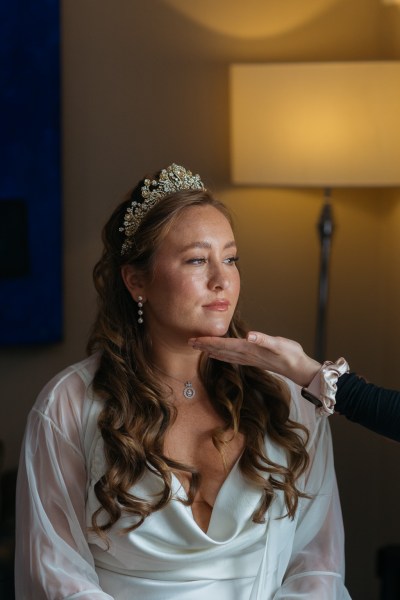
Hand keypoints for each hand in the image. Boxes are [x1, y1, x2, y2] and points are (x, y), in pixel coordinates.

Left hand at [188, 332, 320, 387]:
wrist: (298, 367)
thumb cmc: (290, 353)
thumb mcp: (279, 344)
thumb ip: (264, 339)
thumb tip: (250, 335)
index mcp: (249, 349)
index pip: (224, 344)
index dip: (208, 342)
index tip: (194, 340)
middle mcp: (246, 355)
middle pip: (220, 350)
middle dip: (204, 346)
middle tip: (189, 342)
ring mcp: (248, 358)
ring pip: (224, 354)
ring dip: (210, 350)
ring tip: (198, 347)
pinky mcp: (252, 359)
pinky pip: (231, 357)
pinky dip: (221, 354)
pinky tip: (216, 355)